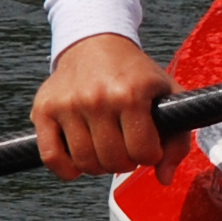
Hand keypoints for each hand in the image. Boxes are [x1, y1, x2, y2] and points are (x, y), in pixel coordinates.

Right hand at [32, 32, 184, 180]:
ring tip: (105, 149)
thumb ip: (177, 138)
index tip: (147, 145)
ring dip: (99, 166)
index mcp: (131, 93)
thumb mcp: (167, 94)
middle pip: (114, 161)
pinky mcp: (44, 109)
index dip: (150, 155)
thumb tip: (165, 178)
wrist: (95, 42)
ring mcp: (68, 104)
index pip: (144, 152)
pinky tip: (78, 161)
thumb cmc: (134, 72)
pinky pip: (52, 157)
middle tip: (125, 147)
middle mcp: (98, 98)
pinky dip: (66, 169)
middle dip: (125, 162)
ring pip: (85, 163)